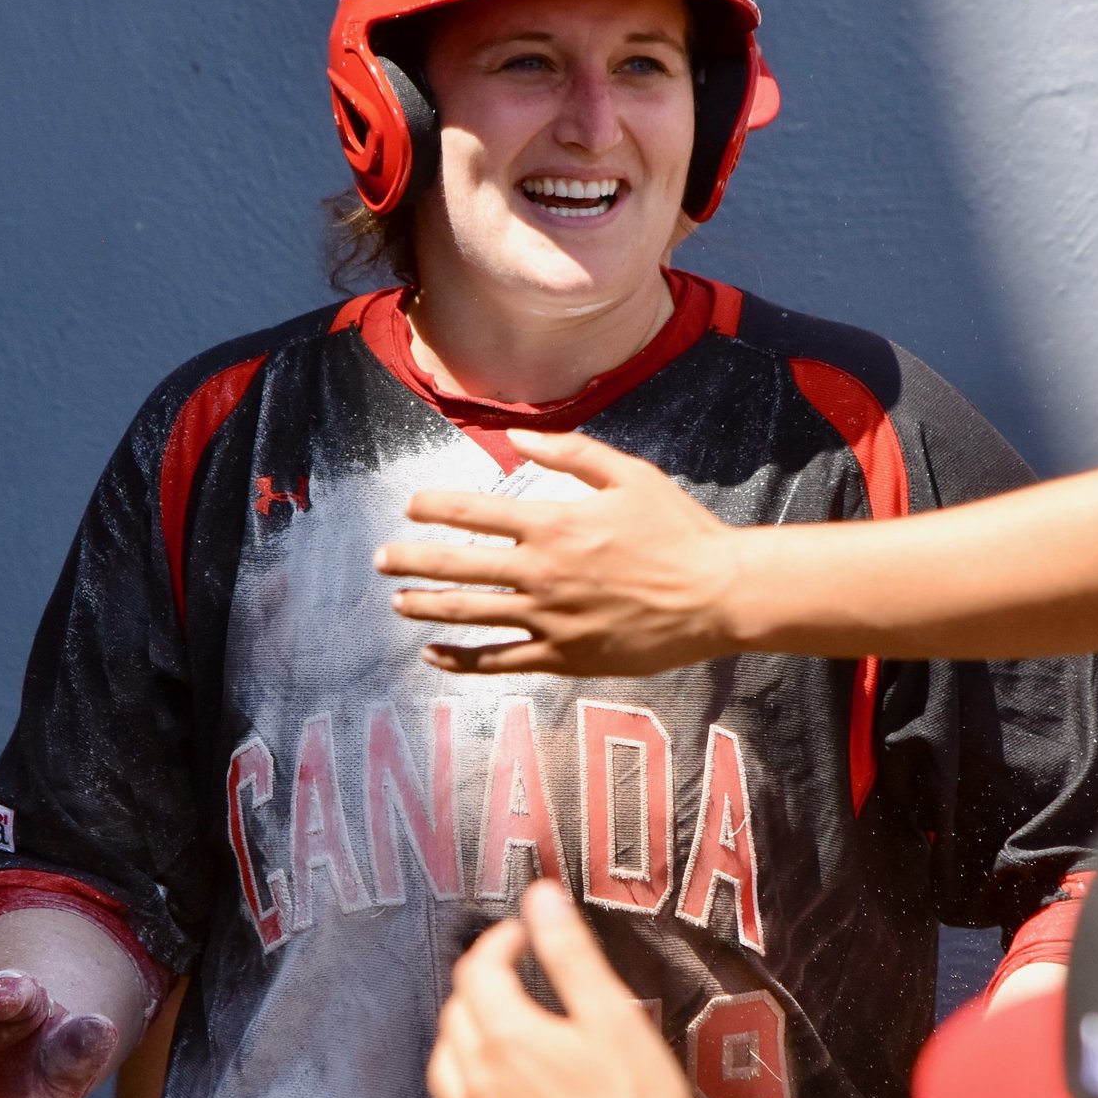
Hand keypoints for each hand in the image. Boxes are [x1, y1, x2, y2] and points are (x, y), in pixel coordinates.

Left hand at [375, 430, 739, 676]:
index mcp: (554, 523)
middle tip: (380, 558)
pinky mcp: (564, 656)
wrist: (717, 595)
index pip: (474, 511)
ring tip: (396, 601)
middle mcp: (542, 572)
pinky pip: (500, 661)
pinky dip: (461, 659)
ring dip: (426, 607)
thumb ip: (571, 453)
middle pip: (457, 565)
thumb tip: (516, 437)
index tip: (411, 506)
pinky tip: (434, 655)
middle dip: (411, 559)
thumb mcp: (630, 475)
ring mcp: (549, 619)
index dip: (434, 507)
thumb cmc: (678, 530)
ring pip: (470, 614)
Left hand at [428, 881, 706, 1097]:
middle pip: (456, 1018)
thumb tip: (539, 897)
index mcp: (506, 1037)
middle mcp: (477, 1084)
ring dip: (459, 1043)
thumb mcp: (610, 1015)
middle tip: (513, 976)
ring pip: (443, 1074)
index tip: (523, 934)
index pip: (479, 971)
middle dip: (480, 986)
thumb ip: (569, 953)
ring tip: (490, 1034)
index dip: (498, 943)